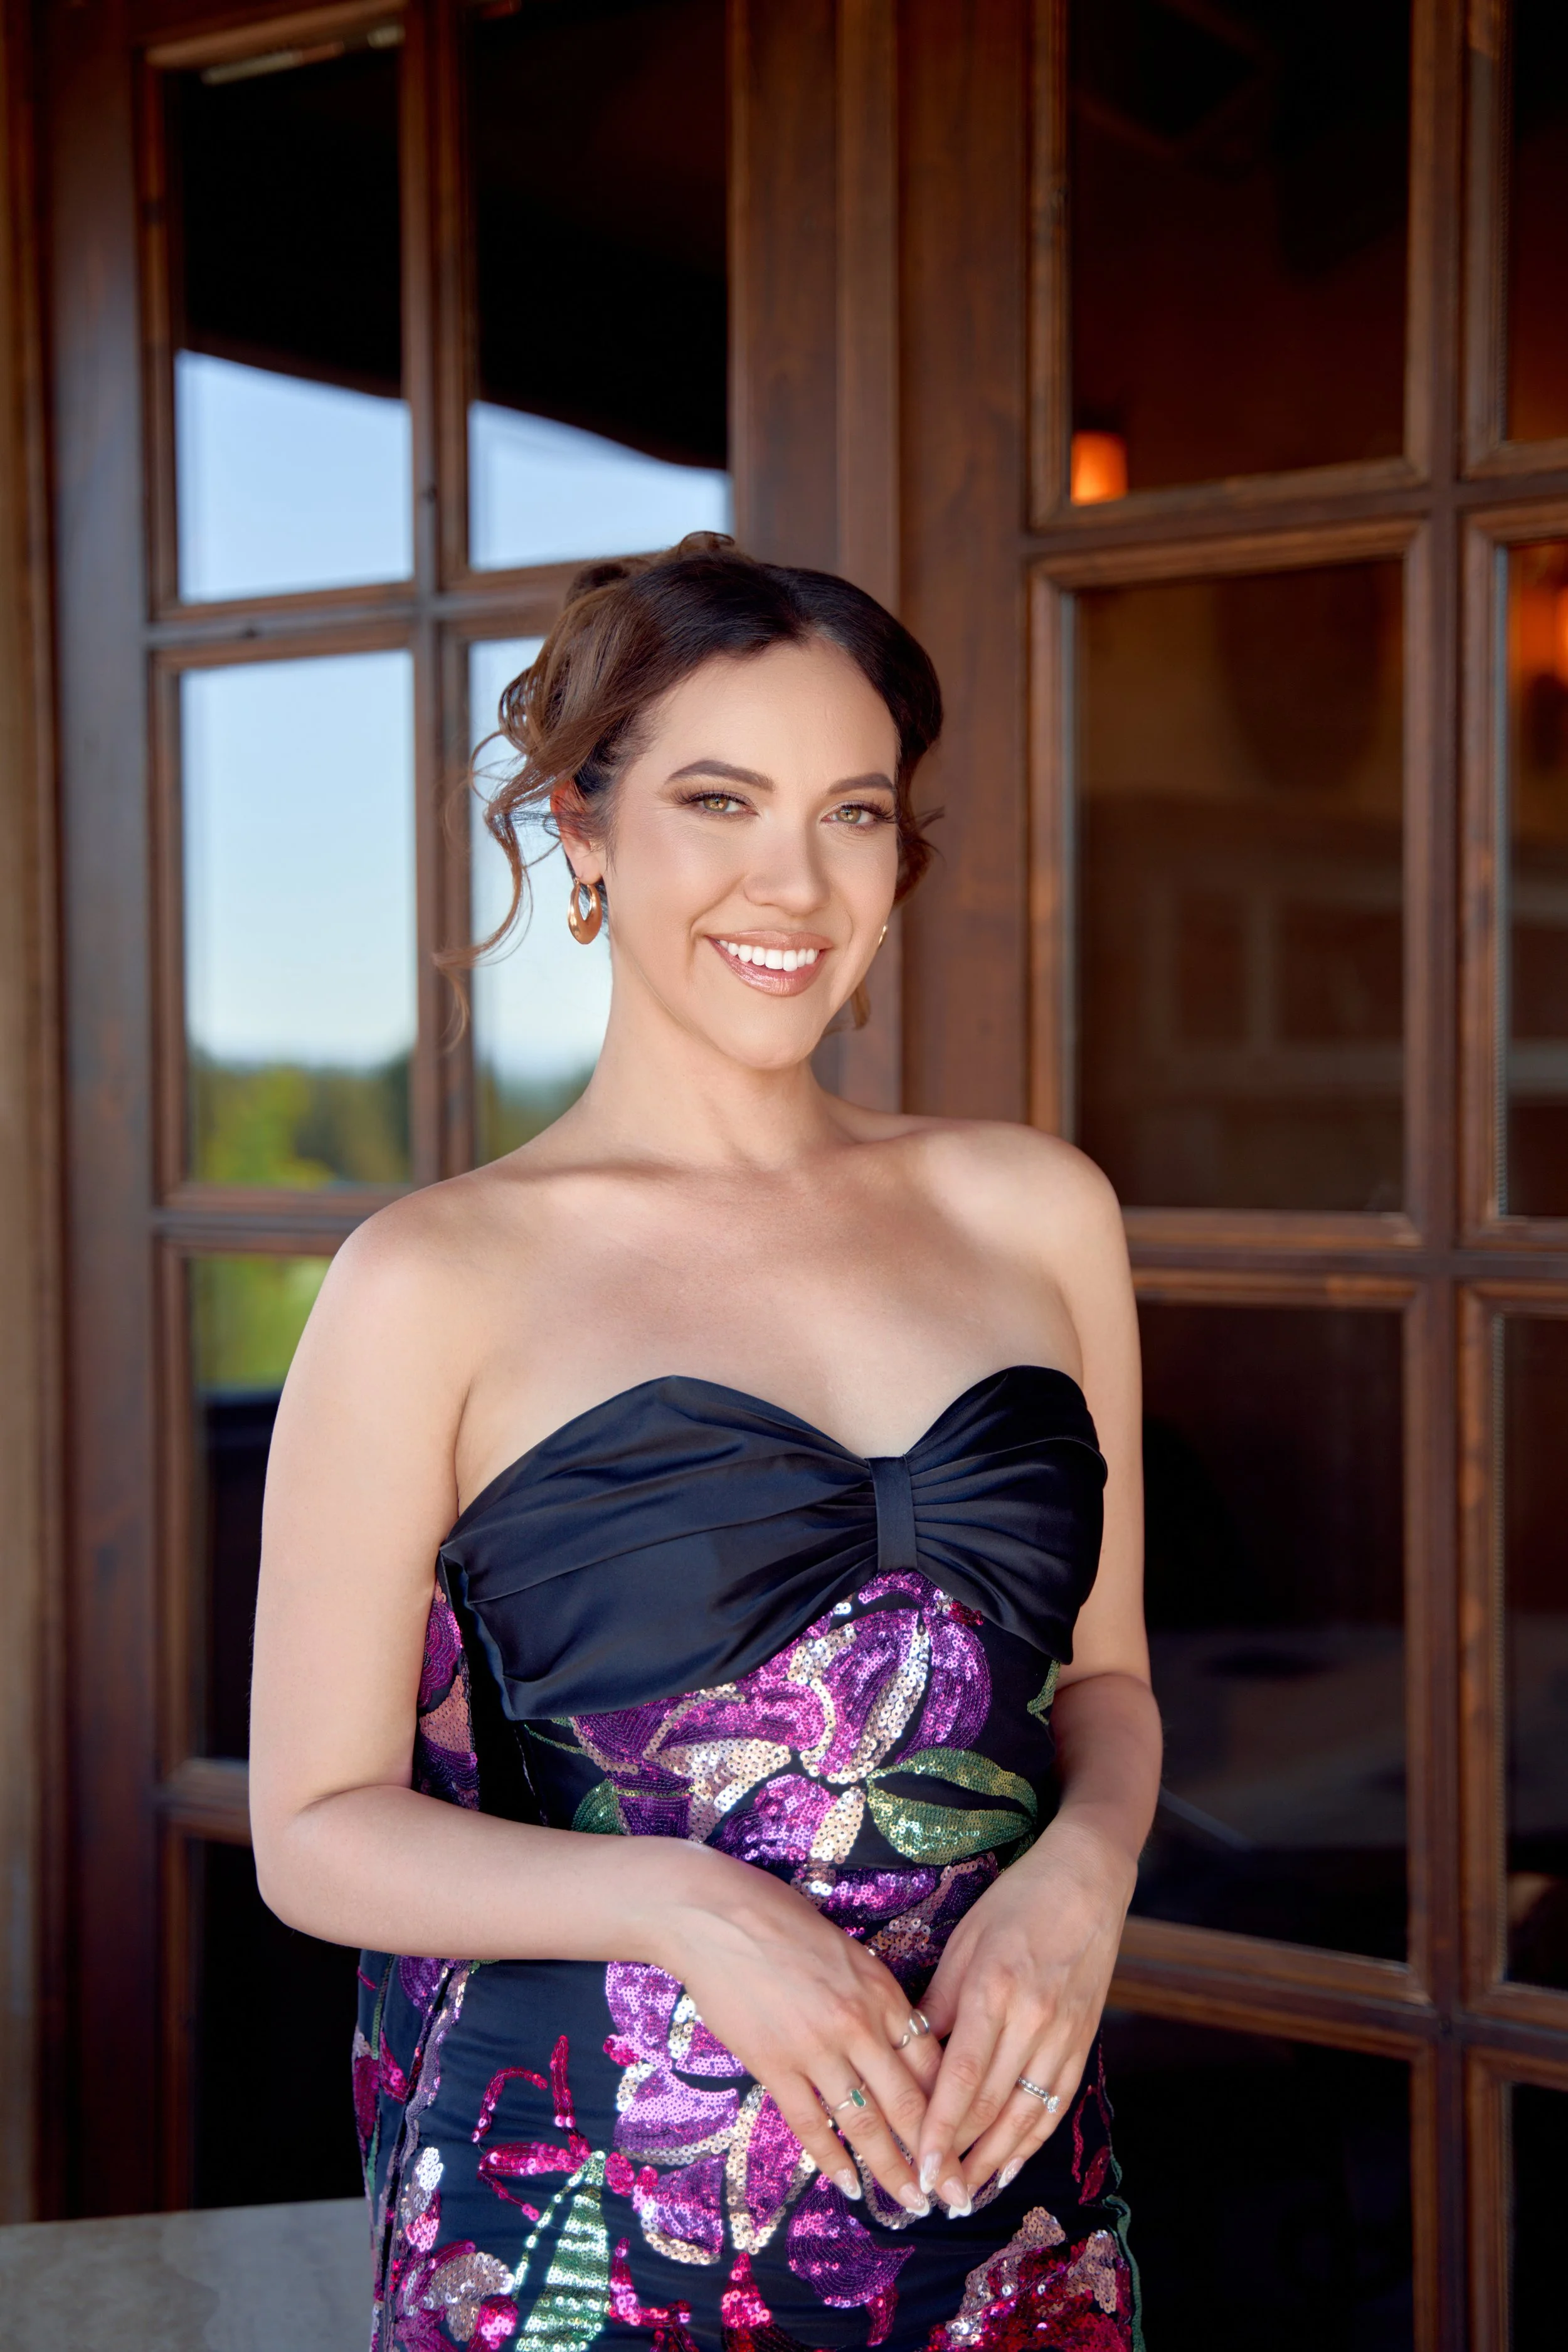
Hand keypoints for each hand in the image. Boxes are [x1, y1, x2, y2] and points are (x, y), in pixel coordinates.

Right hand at [655, 1848, 942, 2211]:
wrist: (716, 1914)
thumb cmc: (781, 1921)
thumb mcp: (847, 1952)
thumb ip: (874, 1998)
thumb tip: (899, 2040)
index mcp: (882, 1992)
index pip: (932, 2062)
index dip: (954, 2108)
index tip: (968, 2140)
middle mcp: (858, 2024)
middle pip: (908, 2103)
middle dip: (936, 2155)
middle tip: (956, 2195)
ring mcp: (815, 2048)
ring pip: (864, 2124)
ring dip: (891, 2170)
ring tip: (912, 2202)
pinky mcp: (774, 2065)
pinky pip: (809, 2124)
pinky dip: (831, 2160)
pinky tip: (849, 2185)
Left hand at [913, 1819, 1134, 2211]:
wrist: (1087, 1880)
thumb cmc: (1016, 1902)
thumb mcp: (964, 1941)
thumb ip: (939, 2002)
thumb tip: (910, 2054)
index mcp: (993, 1989)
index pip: (960, 2078)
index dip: (938, 2130)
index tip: (916, 2166)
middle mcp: (1031, 2019)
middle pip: (990, 2106)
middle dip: (959, 2157)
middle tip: (932, 2195)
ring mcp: (1062, 2034)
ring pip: (1025, 2116)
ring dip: (994, 2162)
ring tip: (965, 2195)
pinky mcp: (1083, 2040)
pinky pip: (1055, 2103)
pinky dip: (1032, 2141)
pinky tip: (1010, 2165)